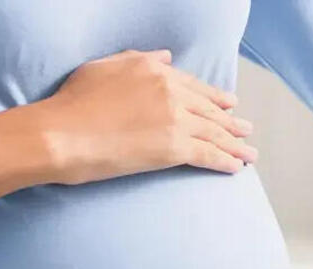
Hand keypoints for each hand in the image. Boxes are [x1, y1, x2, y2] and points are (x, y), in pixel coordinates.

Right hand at [0, 49, 257, 198]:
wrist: (62, 133)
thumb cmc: (72, 102)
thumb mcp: (103, 67)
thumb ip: (139, 59)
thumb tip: (166, 58)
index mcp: (154, 69)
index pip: (192, 85)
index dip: (213, 97)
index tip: (227, 105)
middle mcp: (170, 90)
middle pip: (209, 109)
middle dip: (230, 121)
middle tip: (245, 130)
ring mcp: (175, 118)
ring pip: (214, 132)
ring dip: (235, 144)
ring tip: (249, 152)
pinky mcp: (174, 147)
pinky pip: (208, 154)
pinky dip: (226, 161)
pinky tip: (236, 167)